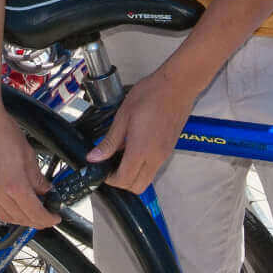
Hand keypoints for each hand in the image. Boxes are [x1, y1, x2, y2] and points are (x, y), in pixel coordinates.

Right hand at [0, 103, 60, 227]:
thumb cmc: (2, 130)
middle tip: (42, 212)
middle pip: (19, 218)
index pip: (35, 214)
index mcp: (15, 185)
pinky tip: (2, 202)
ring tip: (24, 206)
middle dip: (34, 218)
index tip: (53, 218)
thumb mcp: (28, 155)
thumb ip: (38, 178)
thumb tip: (45, 191)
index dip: (47, 219)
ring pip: (2, 216)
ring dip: (16, 215)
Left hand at [87, 58, 206, 193]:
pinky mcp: (169, 150)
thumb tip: (94, 157)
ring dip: (133, 175)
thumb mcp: (123, 116)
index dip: (110, 179)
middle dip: (121, 182)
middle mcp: (155, 157)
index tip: (102, 169)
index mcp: (141, 150)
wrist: (178, 86)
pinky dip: (142, 167)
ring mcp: (164, 155)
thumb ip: (109, 141)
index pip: (124, 180)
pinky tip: (134, 148)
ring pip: (147, 179)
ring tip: (121, 156)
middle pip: (137, 186)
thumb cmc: (151, 95)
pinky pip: (154, 168)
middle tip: (110, 166)